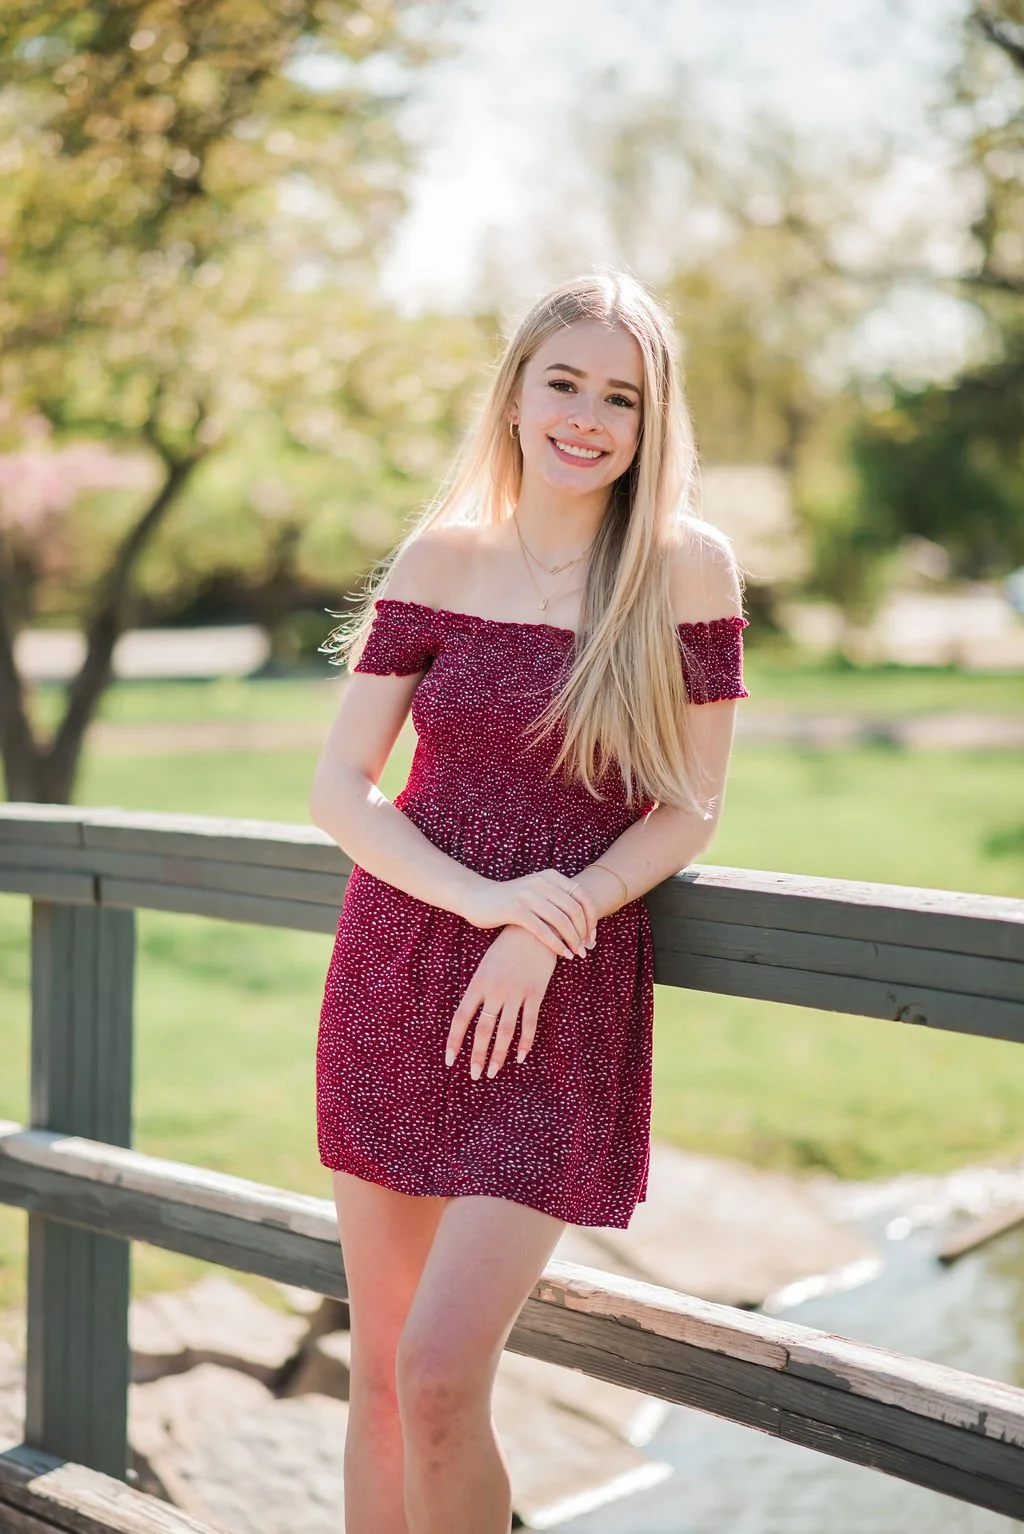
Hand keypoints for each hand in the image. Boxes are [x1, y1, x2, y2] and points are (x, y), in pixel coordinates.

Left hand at [446, 926, 561, 1078]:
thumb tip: (471, 1017)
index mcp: (478, 983)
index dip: (454, 1041)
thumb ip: (479, 991)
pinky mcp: (535, 993)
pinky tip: (520, 1057)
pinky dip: (525, 1042)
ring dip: (499, 1055)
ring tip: (493, 1072)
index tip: (450, 1060)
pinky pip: (530, 1023)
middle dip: (478, 1056)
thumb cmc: (507, 947)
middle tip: (474, 1075)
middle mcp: (495, 990)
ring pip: (505, 1031)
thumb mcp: (486, 965)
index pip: (461, 1018)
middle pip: (483, 1030)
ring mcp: (516, 992)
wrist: (534, 928)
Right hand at [460, 869, 597, 958]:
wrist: (476, 897)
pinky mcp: (516, 910)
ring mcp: (529, 895)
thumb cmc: (510, 900)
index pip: (583, 896)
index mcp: (551, 876)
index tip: (592, 937)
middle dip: (584, 933)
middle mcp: (542, 882)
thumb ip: (557, 900)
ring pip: (561, 921)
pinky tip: (563, 955)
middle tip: (586, 949)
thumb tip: (584, 922)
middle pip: (574, 910)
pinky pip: (543, 930)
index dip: (592, 918)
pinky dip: (557, 945)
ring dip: (573, 941)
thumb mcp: (536, 892)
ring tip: (577, 954)